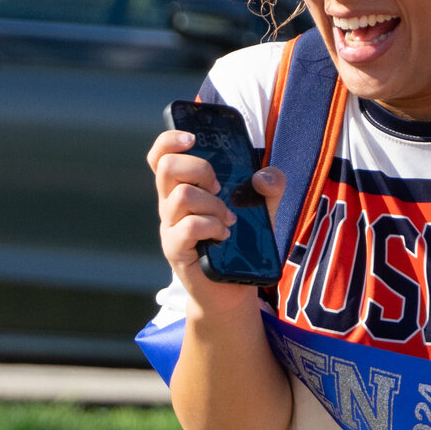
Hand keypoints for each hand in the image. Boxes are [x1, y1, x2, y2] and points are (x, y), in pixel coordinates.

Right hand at [147, 129, 283, 308]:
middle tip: (218, 187)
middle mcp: (169, 204)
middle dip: (199, 168)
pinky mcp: (175, 249)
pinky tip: (224, 235)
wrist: (232, 290)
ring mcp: (169, 227)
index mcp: (183, 187)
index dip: (170, 139)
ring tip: (229, 220)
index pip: (161, 155)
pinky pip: (188, 226)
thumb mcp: (262, 211)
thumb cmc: (240, 245)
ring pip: (181, 195)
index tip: (193, 138)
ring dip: (213, 203)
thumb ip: (269, 188)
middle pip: (166, 166)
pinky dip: (212, 226)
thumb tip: (264, 175)